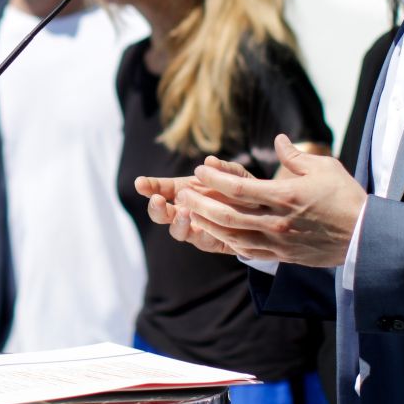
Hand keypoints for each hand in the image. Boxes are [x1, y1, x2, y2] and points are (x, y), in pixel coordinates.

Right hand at [133, 164, 247, 256]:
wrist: (262, 216)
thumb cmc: (243, 192)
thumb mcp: (236, 176)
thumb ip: (224, 169)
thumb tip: (210, 161)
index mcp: (185, 191)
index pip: (161, 188)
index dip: (149, 186)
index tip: (140, 183)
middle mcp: (185, 210)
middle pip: (161, 213)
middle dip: (156, 208)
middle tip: (158, 200)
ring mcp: (195, 228)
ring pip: (177, 231)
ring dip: (177, 223)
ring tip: (184, 212)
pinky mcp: (210, 242)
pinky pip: (201, 241)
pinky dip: (200, 234)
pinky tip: (203, 227)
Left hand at [172, 135, 365, 266]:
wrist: (366, 236)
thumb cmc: (346, 197)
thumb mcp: (324, 167)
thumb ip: (295, 156)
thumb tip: (278, 140)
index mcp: (285, 196)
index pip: (239, 188)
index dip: (215, 179)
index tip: (200, 170)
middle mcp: (277, 221)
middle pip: (228, 214)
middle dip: (201, 203)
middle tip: (183, 194)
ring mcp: (278, 241)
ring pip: (233, 236)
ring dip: (209, 225)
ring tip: (190, 215)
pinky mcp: (283, 256)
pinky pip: (249, 252)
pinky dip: (229, 244)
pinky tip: (216, 236)